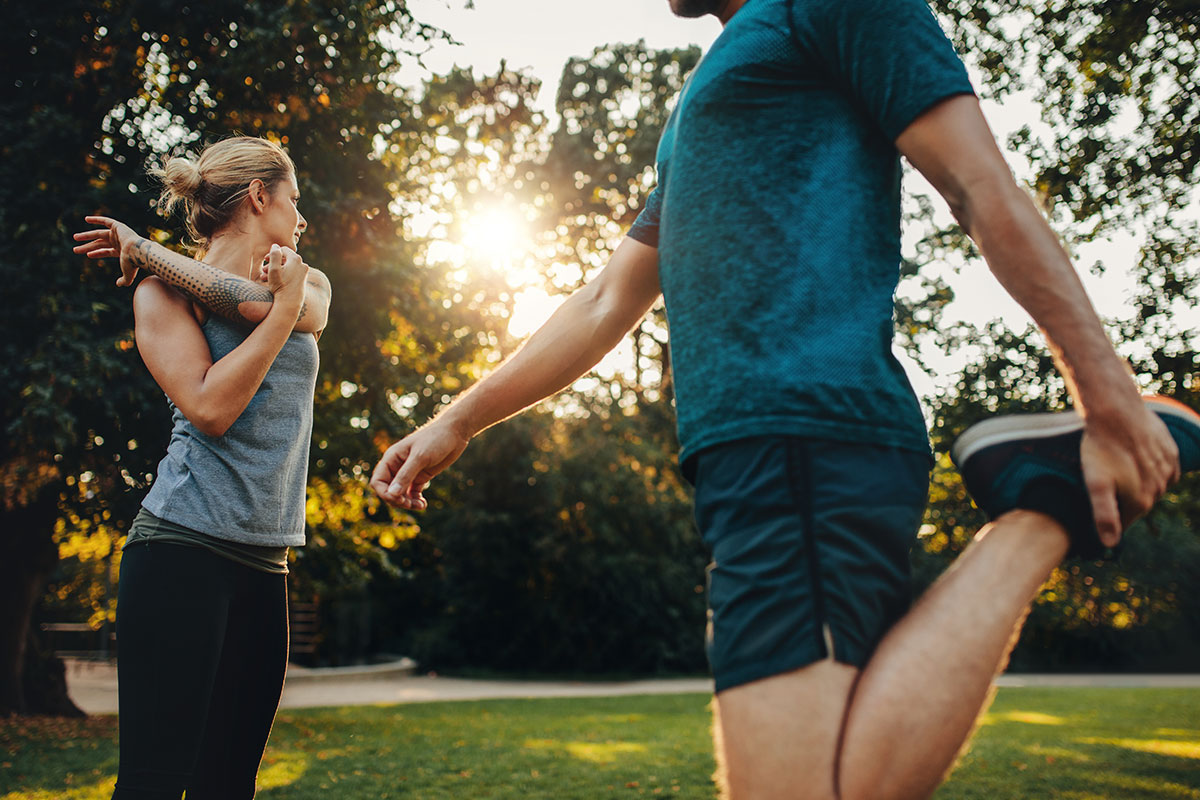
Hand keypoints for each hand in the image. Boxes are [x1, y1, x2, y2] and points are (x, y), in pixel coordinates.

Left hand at [73, 215, 142, 285]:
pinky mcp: (118, 226)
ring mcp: (118, 233)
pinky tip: (86, 219)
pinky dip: (96, 219)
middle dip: (87, 246)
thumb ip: (124, 280)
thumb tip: (119, 285)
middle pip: (99, 243)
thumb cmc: (133, 263)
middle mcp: (119, 241)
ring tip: (74, 238)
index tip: (87, 255)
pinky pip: (105, 221)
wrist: (138, 252)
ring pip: (99, 234)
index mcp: (122, 251)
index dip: (96, 253)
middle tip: (75, 250)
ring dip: (86, 236)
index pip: (106, 251)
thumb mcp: (128, 274)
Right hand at [265, 245, 308, 306]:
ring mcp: (303, 273)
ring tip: (264, 277)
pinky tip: (272, 282)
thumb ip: (274, 255)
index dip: (273, 253)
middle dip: (273, 264)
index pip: (283, 250)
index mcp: (296, 259)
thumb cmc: (280, 286)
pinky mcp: (302, 281)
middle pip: (285, 259)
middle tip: (263, 270)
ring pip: (287, 268)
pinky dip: (281, 276)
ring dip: (275, 271)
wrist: (290, 304)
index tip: (265, 260)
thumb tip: (275, 246)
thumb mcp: (274, 269)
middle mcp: (302, 265)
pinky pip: (291, 274)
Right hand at [370, 420, 470, 509]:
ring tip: (420, 505)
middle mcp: (397, 466)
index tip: (400, 499)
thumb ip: (405, 475)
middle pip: (388, 491)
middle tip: (411, 504)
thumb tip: (391, 495)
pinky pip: (412, 493)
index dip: (385, 494)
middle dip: (397, 500)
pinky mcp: (420, 476)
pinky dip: (415, 501)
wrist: (454, 433)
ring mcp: (409, 472)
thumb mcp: (420, 457)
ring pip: (400, 494)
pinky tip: (423, 504)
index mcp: (392, 458)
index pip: (378, 481)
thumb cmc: (435, 439)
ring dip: (407, 503)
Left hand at [1080, 398, 1178, 546]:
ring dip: (1137, 481)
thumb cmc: (1101, 449)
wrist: (1116, 413)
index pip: (1124, 521)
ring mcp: (1168, 471)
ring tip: (1117, 466)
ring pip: (1151, 485)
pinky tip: (1137, 458)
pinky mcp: (1171, 454)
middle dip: (1122, 497)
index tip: (1096, 503)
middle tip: (1104, 480)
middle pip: (1137, 503)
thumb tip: (1110, 545)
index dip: (1108, 516)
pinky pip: (1163, 469)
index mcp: (1140, 502)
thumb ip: (1104, 516)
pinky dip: (1151, 468)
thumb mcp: (1096, 484)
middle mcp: (1159, 489)